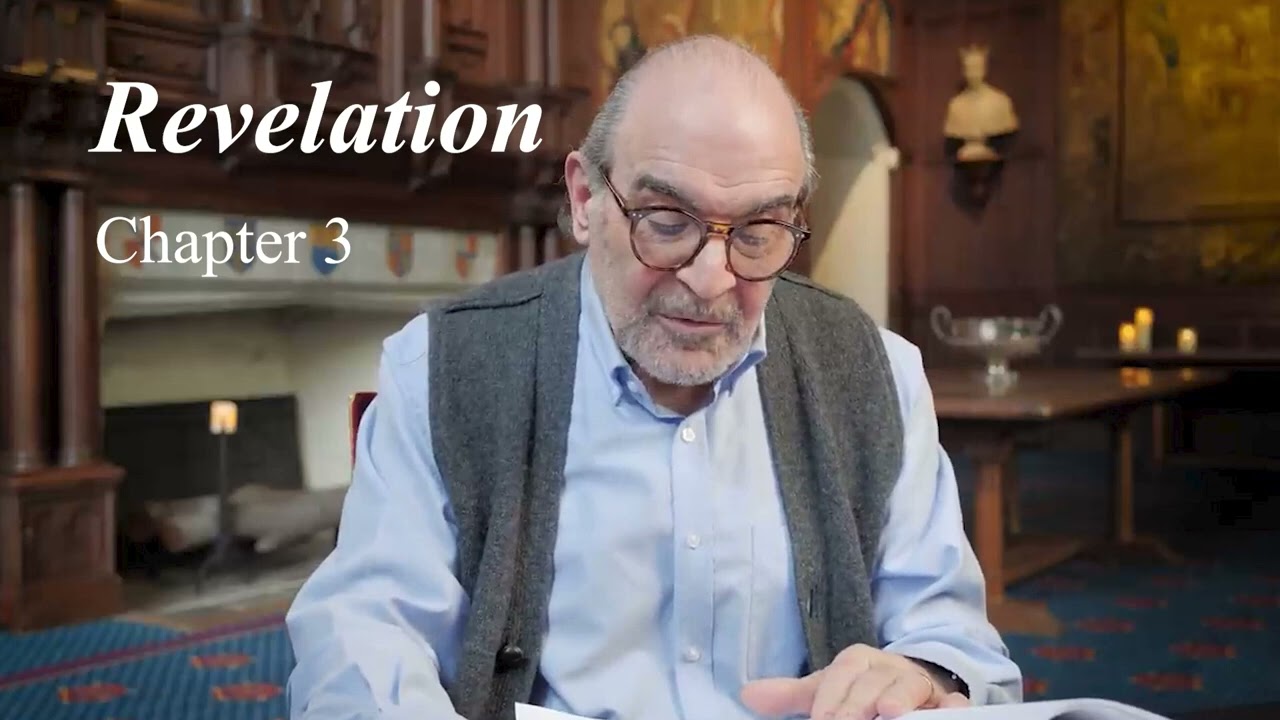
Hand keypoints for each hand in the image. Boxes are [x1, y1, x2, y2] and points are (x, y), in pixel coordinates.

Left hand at [740, 644, 969, 719]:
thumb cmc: (861, 691)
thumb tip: (746, 696)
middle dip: (859, 703)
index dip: (832, 695)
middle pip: (874, 680)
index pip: (844, 671)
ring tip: (889, 713)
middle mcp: (890, 669)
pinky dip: (954, 708)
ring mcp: (920, 685)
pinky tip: (951, 712)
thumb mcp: (827, 692)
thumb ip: (791, 696)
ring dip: (901, 698)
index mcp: (859, 661)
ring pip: (911, 686)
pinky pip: (954, 702)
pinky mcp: (947, 703)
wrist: (910, 687)